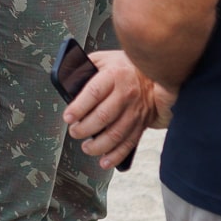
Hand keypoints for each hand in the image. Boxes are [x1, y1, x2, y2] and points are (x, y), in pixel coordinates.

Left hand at [63, 51, 160, 169]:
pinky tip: (105, 161)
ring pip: (116, 134)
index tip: (68, 117)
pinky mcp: (141, 124)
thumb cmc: (124, 66)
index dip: (79, 107)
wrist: (154, 73)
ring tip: (86, 147)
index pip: (93, 93)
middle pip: (103, 116)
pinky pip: (129, 143)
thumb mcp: (104, 59)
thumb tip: (66, 81)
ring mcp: (135, 111)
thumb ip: (85, 67)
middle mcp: (126, 94)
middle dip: (84, 128)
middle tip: (74, 132)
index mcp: (114, 75)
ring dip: (98, 145)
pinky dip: (116, 156)